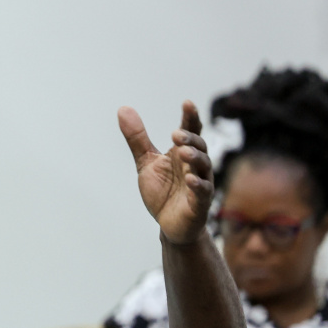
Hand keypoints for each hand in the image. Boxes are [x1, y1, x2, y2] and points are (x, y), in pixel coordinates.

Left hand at [118, 101, 213, 244]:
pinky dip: (198, 184)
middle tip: (175, 134)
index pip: (190, 131)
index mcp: (182, 154)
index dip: (190, 117)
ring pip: (204, 166)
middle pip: (198, 146)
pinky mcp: (200, 202)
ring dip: (195, 157)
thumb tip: (123, 108)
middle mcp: (195, 165)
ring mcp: (200, 183)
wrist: (169, 224)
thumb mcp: (146, 162)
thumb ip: (137, 138)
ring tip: (182, 151)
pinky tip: (190, 178)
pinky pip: (203, 191)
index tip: (187, 103)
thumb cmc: (163, 191)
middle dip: (190, 139)